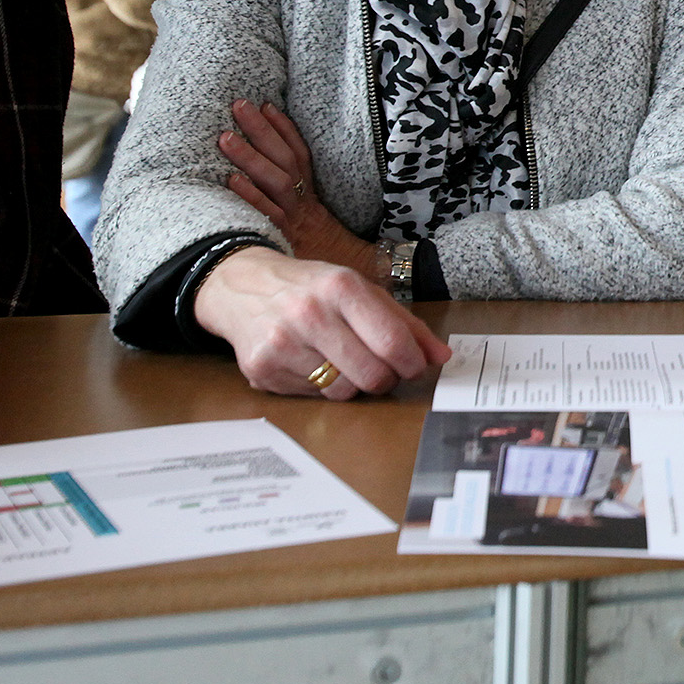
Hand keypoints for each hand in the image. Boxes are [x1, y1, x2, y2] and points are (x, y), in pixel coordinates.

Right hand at [192, 246, 450, 400]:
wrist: (242, 287)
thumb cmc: (312, 289)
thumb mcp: (360, 290)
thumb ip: (404, 323)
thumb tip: (440, 356)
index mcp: (341, 287)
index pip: (392, 341)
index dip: (412, 363)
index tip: (415, 366)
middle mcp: (309, 314)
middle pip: (371, 374)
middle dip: (386, 379)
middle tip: (383, 370)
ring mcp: (282, 344)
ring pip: (342, 392)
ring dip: (353, 384)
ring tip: (343, 361)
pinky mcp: (261, 370)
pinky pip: (313, 397)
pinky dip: (321, 387)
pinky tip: (312, 363)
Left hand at [219, 100, 373, 276]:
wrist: (352, 285)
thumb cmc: (331, 262)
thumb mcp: (320, 230)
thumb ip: (302, 212)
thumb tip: (272, 185)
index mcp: (312, 199)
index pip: (300, 155)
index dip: (283, 129)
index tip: (267, 105)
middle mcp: (303, 205)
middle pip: (283, 160)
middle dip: (261, 131)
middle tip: (239, 106)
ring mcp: (293, 221)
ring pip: (274, 180)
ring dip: (250, 156)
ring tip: (226, 135)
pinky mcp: (285, 238)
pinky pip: (267, 212)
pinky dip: (250, 194)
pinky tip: (231, 179)